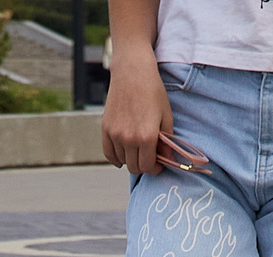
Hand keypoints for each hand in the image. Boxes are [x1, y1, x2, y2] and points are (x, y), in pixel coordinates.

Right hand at [101, 57, 175, 175]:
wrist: (132, 72)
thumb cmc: (153, 92)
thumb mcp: (166, 116)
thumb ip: (166, 141)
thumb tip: (167, 159)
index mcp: (146, 137)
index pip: (148, 167)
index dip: (155, 169)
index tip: (158, 166)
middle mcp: (129, 139)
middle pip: (134, 167)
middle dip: (143, 166)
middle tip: (149, 158)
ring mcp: (115, 134)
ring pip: (122, 161)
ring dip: (131, 159)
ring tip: (138, 149)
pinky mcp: (105, 128)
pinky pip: (108, 153)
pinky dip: (116, 157)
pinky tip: (123, 155)